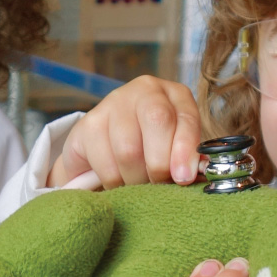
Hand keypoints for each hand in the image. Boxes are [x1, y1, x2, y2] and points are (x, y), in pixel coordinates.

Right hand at [48, 75, 202, 188]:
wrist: (107, 147)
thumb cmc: (151, 150)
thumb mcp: (175, 150)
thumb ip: (187, 160)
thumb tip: (189, 176)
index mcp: (174, 95)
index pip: (186, 117)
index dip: (186, 149)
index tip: (184, 178)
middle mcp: (144, 90)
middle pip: (157, 121)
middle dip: (160, 164)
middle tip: (158, 185)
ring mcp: (112, 103)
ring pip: (129, 149)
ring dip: (136, 179)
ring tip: (138, 185)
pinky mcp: (87, 124)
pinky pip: (105, 163)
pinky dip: (114, 183)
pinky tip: (118, 182)